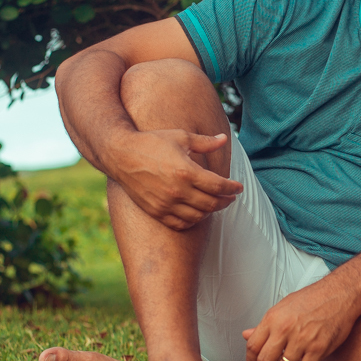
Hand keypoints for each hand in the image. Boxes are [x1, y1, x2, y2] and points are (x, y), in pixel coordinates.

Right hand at [110, 129, 242, 229]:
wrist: (121, 155)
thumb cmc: (152, 142)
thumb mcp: (181, 137)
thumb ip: (205, 142)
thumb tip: (224, 139)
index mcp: (187, 171)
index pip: (219, 186)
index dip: (232, 188)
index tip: (238, 187)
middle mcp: (178, 191)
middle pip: (212, 203)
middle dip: (226, 201)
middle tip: (231, 197)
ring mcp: (166, 204)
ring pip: (198, 216)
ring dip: (211, 211)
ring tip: (215, 204)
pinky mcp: (156, 211)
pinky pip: (181, 223)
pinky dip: (193, 220)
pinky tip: (198, 213)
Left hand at [243, 281, 356, 360]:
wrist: (339, 293)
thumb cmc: (312, 299)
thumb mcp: (283, 307)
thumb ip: (265, 325)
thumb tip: (246, 335)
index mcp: (273, 318)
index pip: (252, 346)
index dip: (251, 360)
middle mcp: (285, 329)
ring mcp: (302, 339)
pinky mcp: (319, 348)